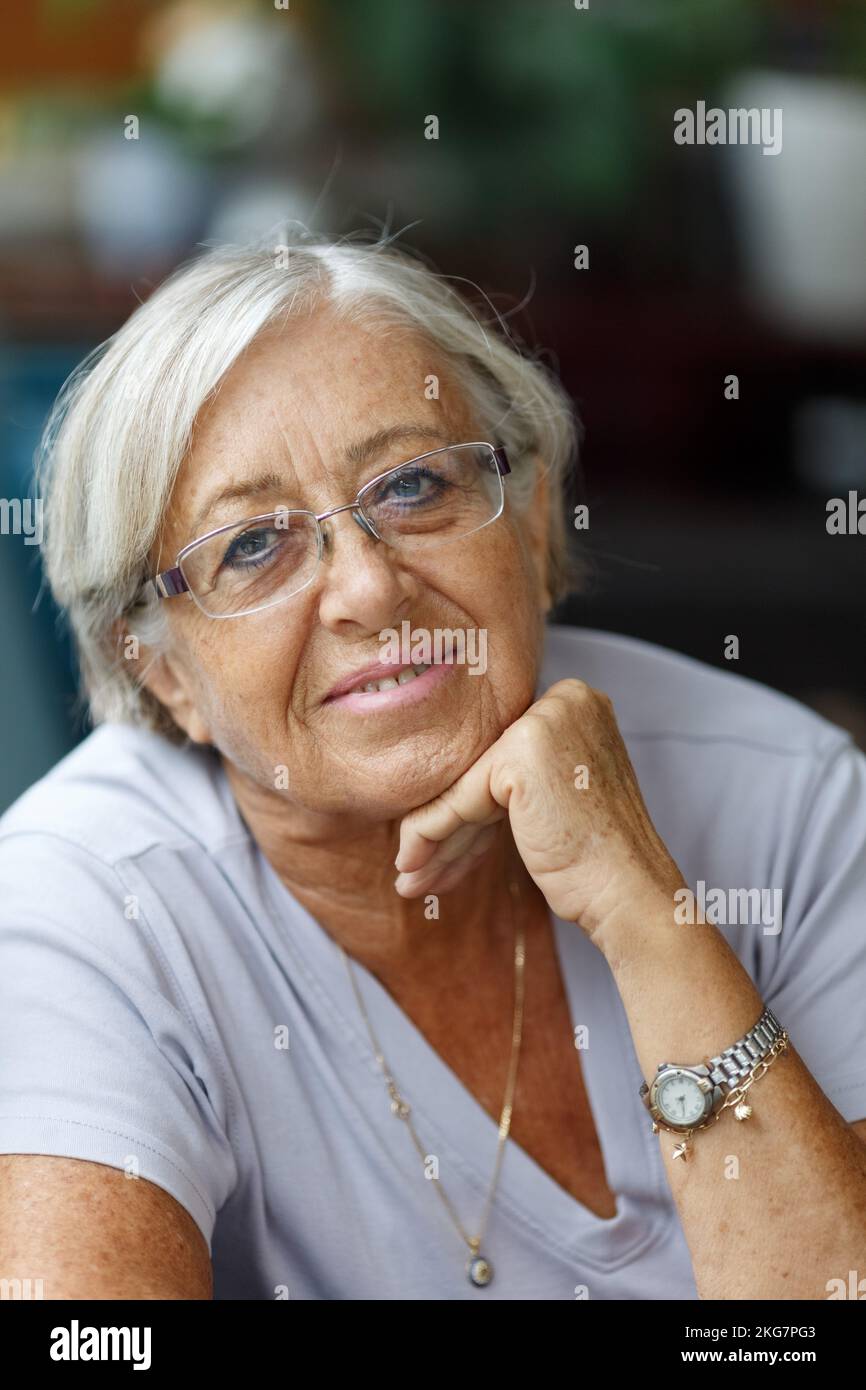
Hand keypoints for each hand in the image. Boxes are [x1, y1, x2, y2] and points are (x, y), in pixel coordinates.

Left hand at [394, 678, 684, 943]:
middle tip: (415, 869)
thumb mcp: (561, 795)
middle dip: (447, 829)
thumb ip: (518, 775)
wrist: (631, 893)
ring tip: (409, 880)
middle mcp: (565, 698)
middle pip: (483, 773)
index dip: (467, 809)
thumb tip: (456, 785)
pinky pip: (457, 801)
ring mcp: (544, 721)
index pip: (501, 758)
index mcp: (578, 701)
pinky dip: (428, 837)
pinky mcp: (519, 754)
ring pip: (465, 788)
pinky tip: (409, 866)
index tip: (440, 848)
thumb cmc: (600, 859)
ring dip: (432, 841)